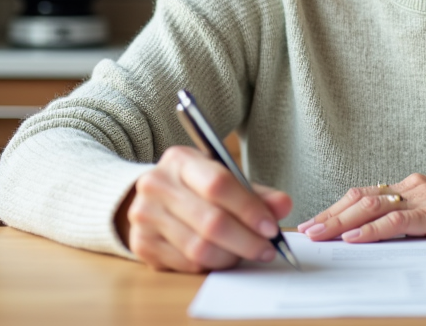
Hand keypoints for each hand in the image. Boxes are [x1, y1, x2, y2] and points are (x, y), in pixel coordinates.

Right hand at [115, 145, 292, 272]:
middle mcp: (156, 185)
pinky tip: (223, 257)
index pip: (218, 184)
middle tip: (268, 248)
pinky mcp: (142, 244)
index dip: (249, 209)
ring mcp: (145, 216)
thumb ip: (254, 193)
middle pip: (210, 221)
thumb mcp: (223, 177)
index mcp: (180, 160)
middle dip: (247, 240)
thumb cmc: (195, 187)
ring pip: (199, 248)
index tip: (271, 227)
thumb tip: (283, 205)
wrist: (153, 197)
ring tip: (248, 253)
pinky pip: (187, 264)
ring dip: (232, 256)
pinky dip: (212, 265)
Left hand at [297, 173, 425, 243]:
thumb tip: (378, 234)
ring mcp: (420, 198)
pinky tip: (355, 237)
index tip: (316, 221)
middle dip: (330, 215)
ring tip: (320, 234)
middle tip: (307, 229)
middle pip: (359, 198)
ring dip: (341, 222)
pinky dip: (372, 229)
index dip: (336, 208)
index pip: (362, 194)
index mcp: (407, 186)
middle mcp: (409, 187)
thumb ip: (409, 217)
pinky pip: (397, 221)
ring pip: (371, 206)